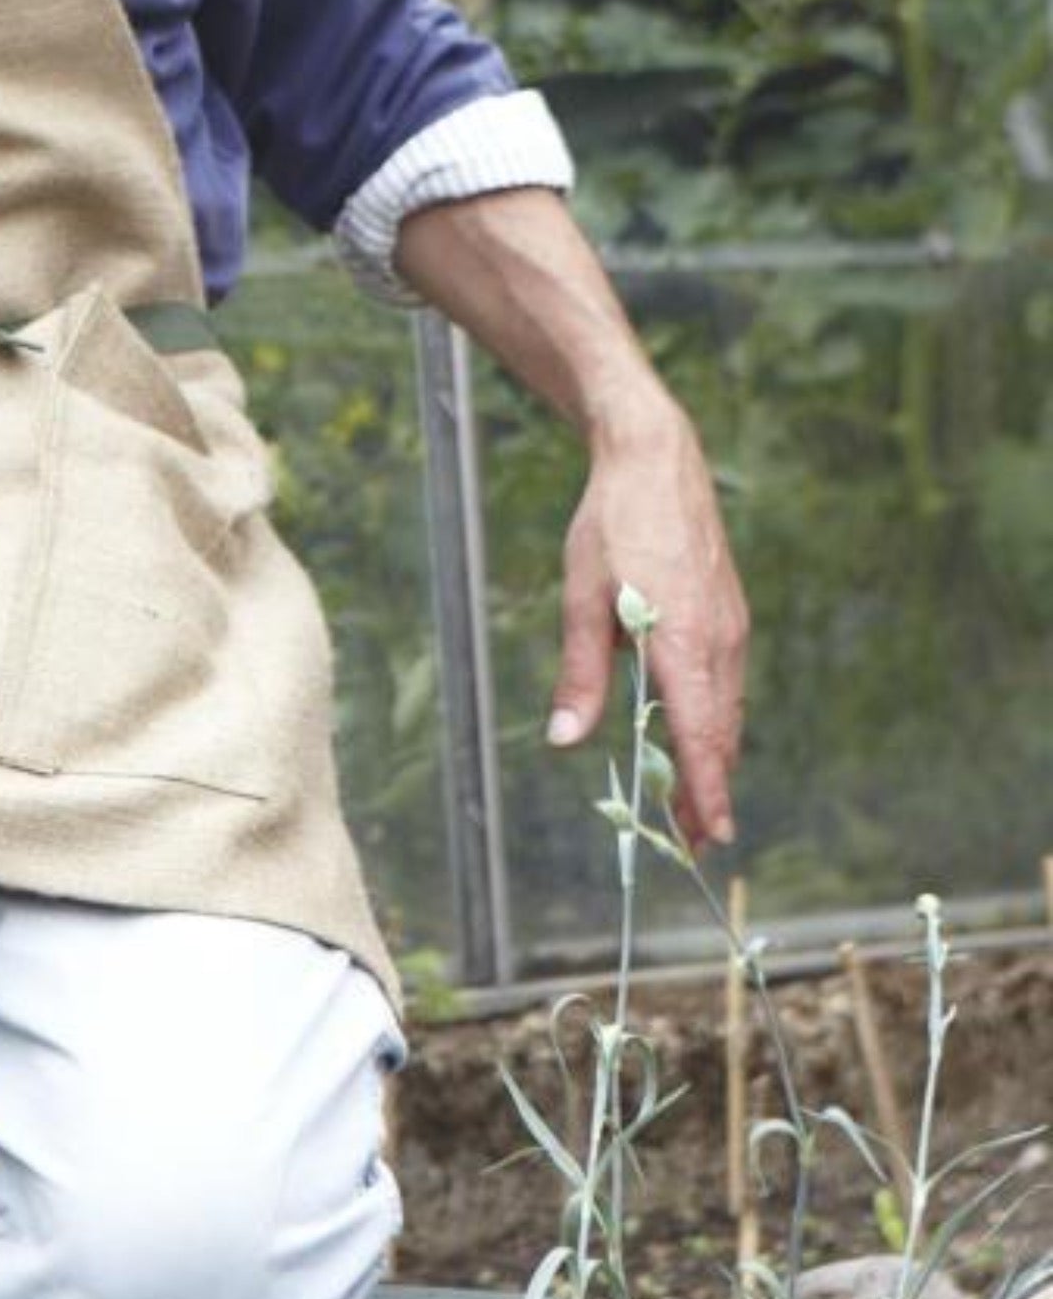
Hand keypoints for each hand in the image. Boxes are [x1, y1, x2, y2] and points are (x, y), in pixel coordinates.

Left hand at [546, 401, 749, 852]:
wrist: (657, 460)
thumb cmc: (613, 525)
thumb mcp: (581, 598)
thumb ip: (580, 674)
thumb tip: (565, 739)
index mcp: (685, 643)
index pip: (701, 737)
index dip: (706, 791)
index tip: (709, 836)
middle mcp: (720, 642)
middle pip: (720, 734)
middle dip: (709, 789)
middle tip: (692, 839)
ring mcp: (732, 627)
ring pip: (726, 709)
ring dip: (712, 756)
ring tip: (694, 799)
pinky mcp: (730, 613)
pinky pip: (726, 680)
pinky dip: (714, 716)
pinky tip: (693, 730)